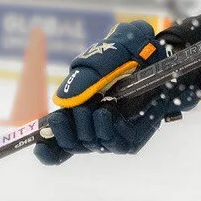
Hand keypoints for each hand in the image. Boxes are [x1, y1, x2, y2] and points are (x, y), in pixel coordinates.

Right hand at [34, 20, 199, 165]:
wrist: (163, 52)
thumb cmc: (128, 52)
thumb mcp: (102, 55)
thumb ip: (83, 75)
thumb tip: (62, 100)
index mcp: (78, 109)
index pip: (57, 140)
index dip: (47, 149)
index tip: (37, 145)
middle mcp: (93, 125)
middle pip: (69, 143)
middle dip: (65, 130)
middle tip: (75, 110)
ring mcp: (112, 132)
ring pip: (88, 144)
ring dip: (86, 127)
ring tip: (97, 106)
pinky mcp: (132, 138)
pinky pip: (114, 144)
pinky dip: (105, 130)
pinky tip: (105, 113)